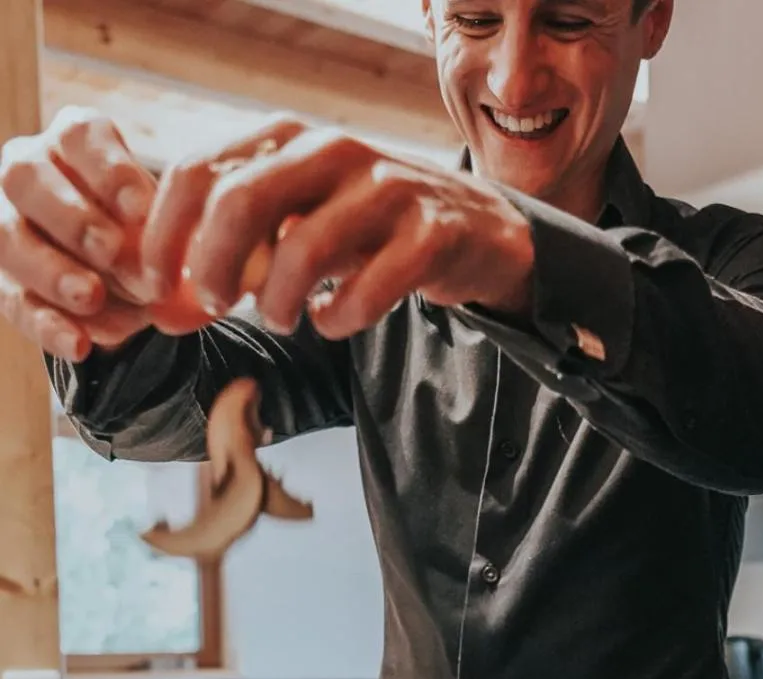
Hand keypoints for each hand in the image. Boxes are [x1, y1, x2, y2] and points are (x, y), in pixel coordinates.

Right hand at [0, 106, 157, 360]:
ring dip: (52, 270)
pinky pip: (14, 301)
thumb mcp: (160, 226)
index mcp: (73, 142)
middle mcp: (28, 169)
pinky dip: (47, 326)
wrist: (127, 283)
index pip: (80, 138)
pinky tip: (78, 345)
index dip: (109, 172)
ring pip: (8, 237)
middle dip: (72, 218)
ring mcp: (5, 221)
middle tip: (110, 251)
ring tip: (91, 297)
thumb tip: (169, 267)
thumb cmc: (148, 237)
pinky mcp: (2, 278)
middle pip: (26, 178)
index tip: (141, 210)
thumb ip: (158, 235)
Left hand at [141, 126, 535, 338]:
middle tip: (211, 307)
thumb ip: (235, 246)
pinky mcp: (429, 236)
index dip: (163, 236)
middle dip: (211, 266)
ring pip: (304, 248)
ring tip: (279, 321)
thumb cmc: (369, 230)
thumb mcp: (298, 216)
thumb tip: (164, 300)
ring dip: (276, 302)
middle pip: (240, 200)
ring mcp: (386, 190)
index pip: (197, 172)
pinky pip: (368, 290)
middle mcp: (333, 151)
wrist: (476, 230)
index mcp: (288, 139)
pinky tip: (333, 321)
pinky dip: (339, 318)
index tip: (154, 287)